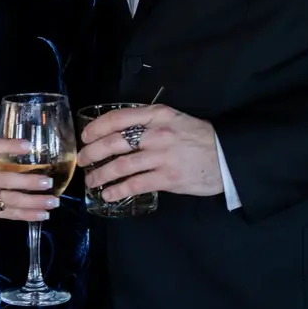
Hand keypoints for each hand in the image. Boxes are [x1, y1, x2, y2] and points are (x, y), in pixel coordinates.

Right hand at [0, 138, 60, 223]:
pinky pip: (5, 214)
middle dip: (29, 182)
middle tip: (49, 182)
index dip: (10, 146)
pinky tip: (40, 215)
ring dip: (32, 203)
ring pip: (8, 201)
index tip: (29, 146)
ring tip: (52, 203)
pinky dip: (25, 215)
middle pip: (5, 179)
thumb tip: (29, 148)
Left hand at [78, 104, 222, 201]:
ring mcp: (162, 156)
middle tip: (82, 160)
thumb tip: (117, 131)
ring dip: (101, 174)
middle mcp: (157, 133)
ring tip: (92, 180)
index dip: (97, 127)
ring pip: (121, 165)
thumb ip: (148, 122)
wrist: (225, 157)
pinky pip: (135, 185)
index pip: (118, 117)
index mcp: (157, 114)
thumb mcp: (173, 119)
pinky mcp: (168, 179)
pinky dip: (118, 190)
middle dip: (93, 152)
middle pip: (115, 142)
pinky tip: (108, 194)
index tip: (85, 136)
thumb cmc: (196, 136)